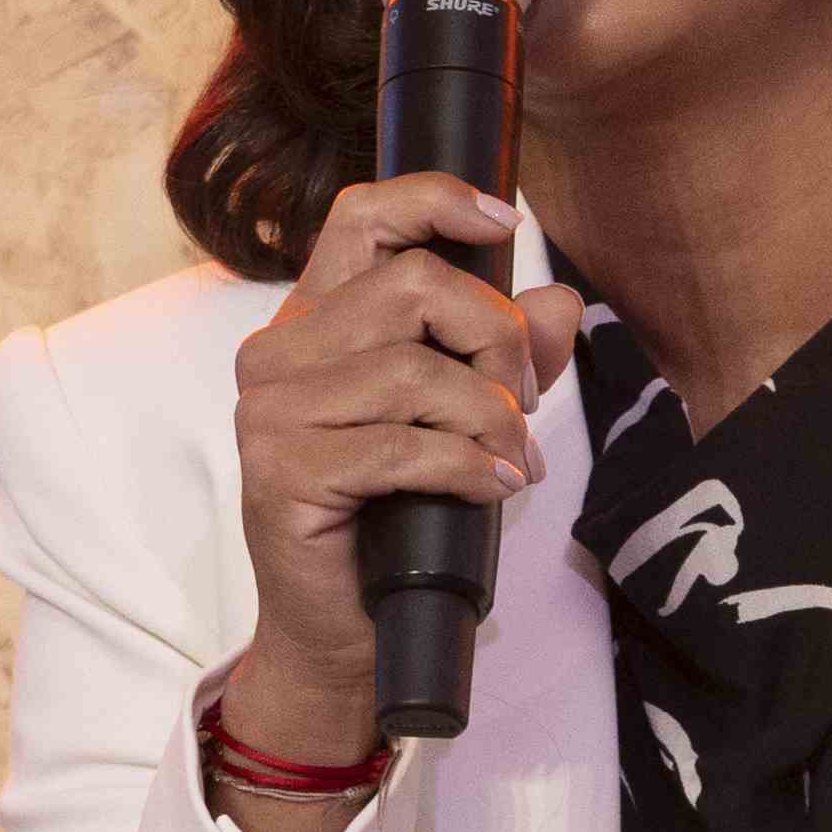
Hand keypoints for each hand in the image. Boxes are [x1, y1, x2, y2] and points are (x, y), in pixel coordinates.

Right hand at [223, 174, 583, 770]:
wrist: (343, 631)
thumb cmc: (398, 519)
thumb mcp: (468, 422)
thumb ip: (510, 358)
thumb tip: (562, 302)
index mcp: (314, 320)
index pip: (362, 216)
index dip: (435, 200)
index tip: (502, 220)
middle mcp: (278, 352)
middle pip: (412, 286)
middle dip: (496, 338)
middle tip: (524, 402)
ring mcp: (270, 411)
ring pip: (414, 369)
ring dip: (491, 417)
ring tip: (515, 460)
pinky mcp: (281, 471)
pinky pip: (403, 445)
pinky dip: (469, 465)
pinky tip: (496, 488)